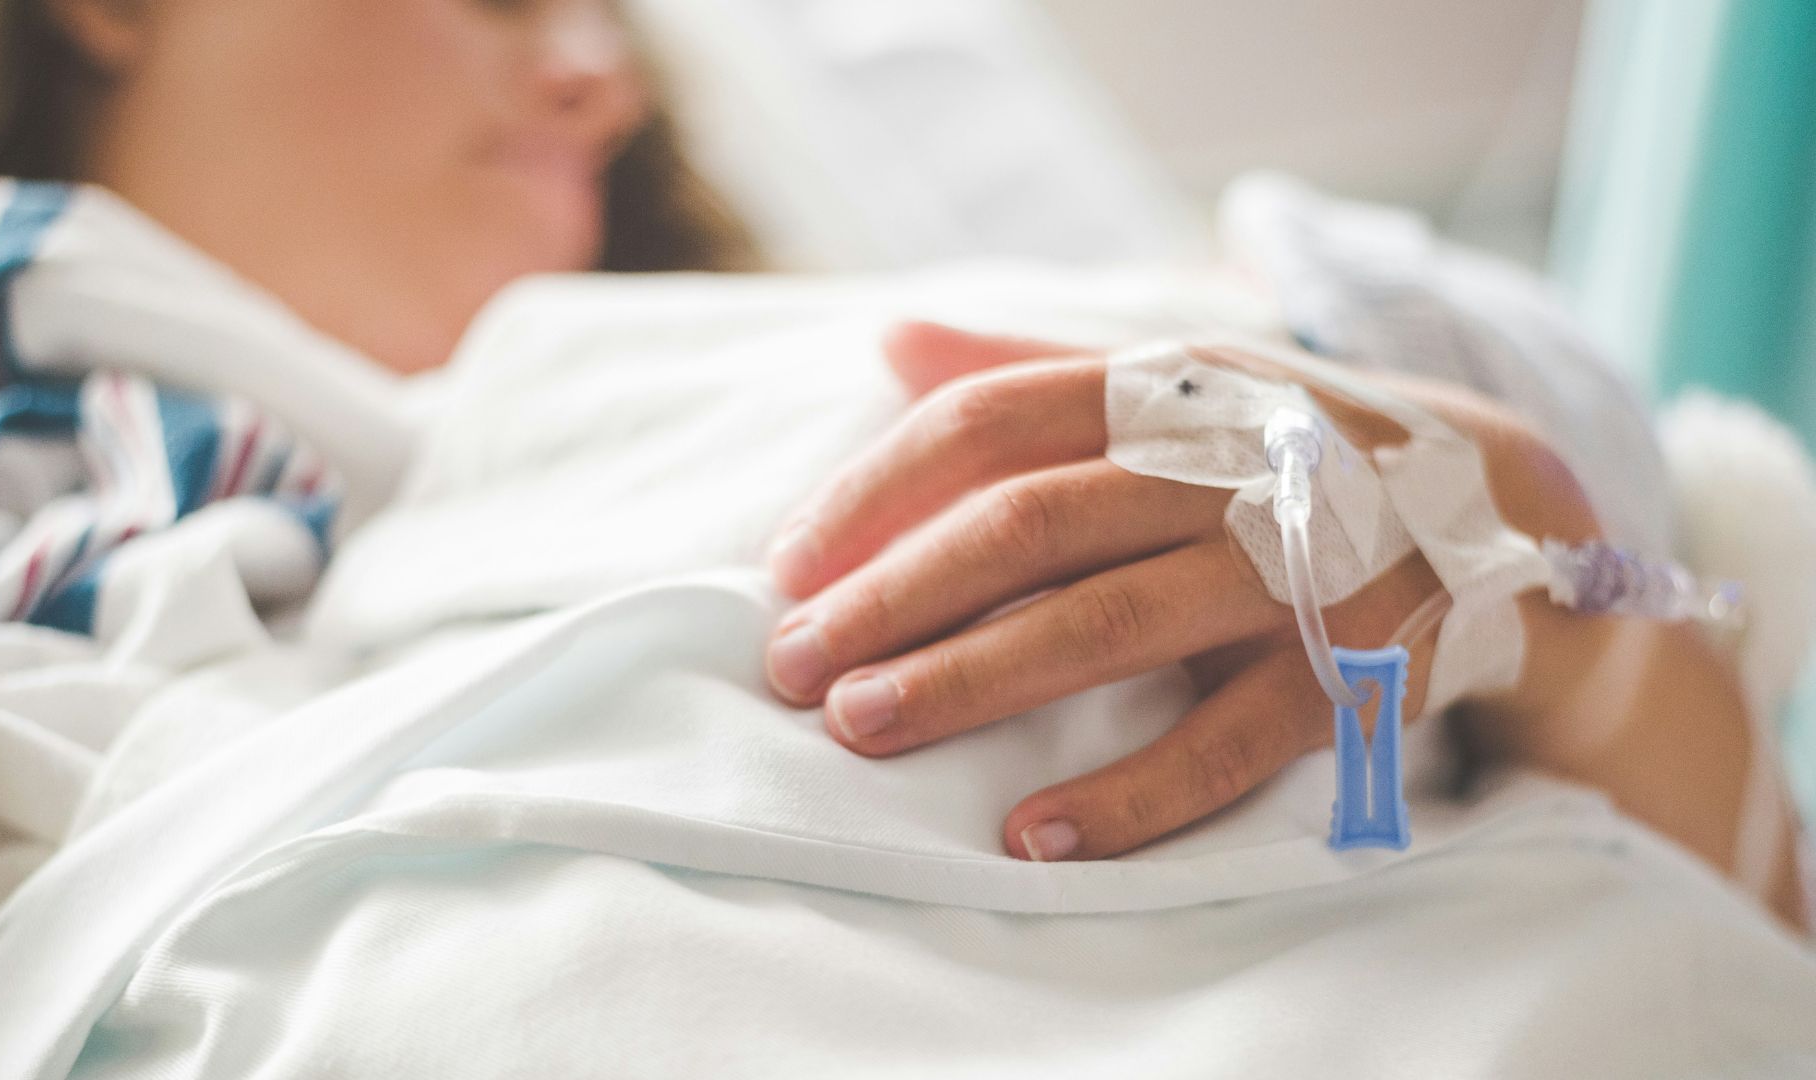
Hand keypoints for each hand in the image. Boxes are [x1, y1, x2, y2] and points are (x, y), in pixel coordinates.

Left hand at [757, 323, 1577, 861]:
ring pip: (1110, 622)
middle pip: (1030, 523)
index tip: (785, 564)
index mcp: (1164, 390)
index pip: (991, 420)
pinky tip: (1034, 832)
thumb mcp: (1172, 384)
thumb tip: (887, 342)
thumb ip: (1031, 368)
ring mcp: (1295, 567)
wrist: (1498, 504)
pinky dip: (1133, 792)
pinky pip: (1231, 740)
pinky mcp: (1356, 668)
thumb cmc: (1283, 448)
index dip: (876, 489)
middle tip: (792, 662)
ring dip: (975, 680)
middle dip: (895, 595)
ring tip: (864, 727)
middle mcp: (1223, 465)